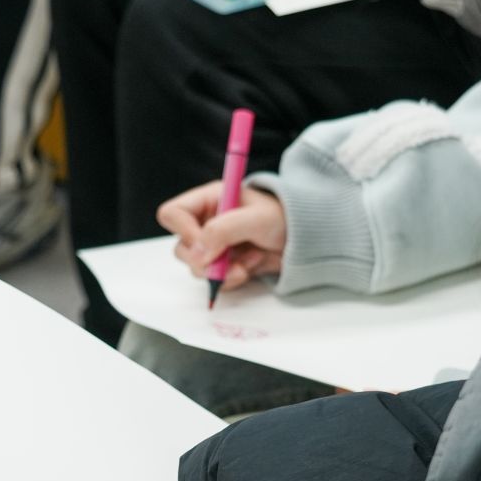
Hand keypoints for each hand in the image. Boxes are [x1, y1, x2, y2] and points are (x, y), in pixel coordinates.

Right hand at [158, 181, 285, 294]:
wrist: (307, 238)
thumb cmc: (285, 217)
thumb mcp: (256, 218)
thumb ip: (224, 230)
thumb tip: (198, 252)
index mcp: (209, 200)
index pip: (173, 214)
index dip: (183, 231)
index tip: (204, 245)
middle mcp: (207, 222)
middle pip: (181, 247)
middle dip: (204, 260)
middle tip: (226, 262)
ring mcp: (214, 246)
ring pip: (196, 267)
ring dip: (221, 272)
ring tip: (248, 263)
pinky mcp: (225, 265)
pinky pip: (214, 280)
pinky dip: (231, 279)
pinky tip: (251, 267)